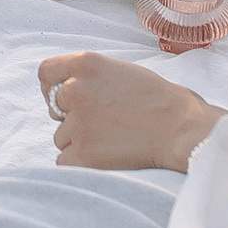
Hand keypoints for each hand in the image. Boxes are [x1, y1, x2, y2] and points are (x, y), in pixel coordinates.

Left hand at [36, 51, 220, 174]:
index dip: (53, 87)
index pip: (45, 72)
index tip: (65, 98)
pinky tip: (107, 156)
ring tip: (114, 139)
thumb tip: (64, 90)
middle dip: (72, 117)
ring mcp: (77, 123)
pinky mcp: (82, 154)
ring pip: (62, 137)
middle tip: (104, 123)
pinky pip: (65, 161)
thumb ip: (89, 76)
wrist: (182, 129)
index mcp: (86, 63)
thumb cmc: (160, 100)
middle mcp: (75, 90)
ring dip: (80, 141)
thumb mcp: (121, 71)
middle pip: (54, 109)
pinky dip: (81, 163)